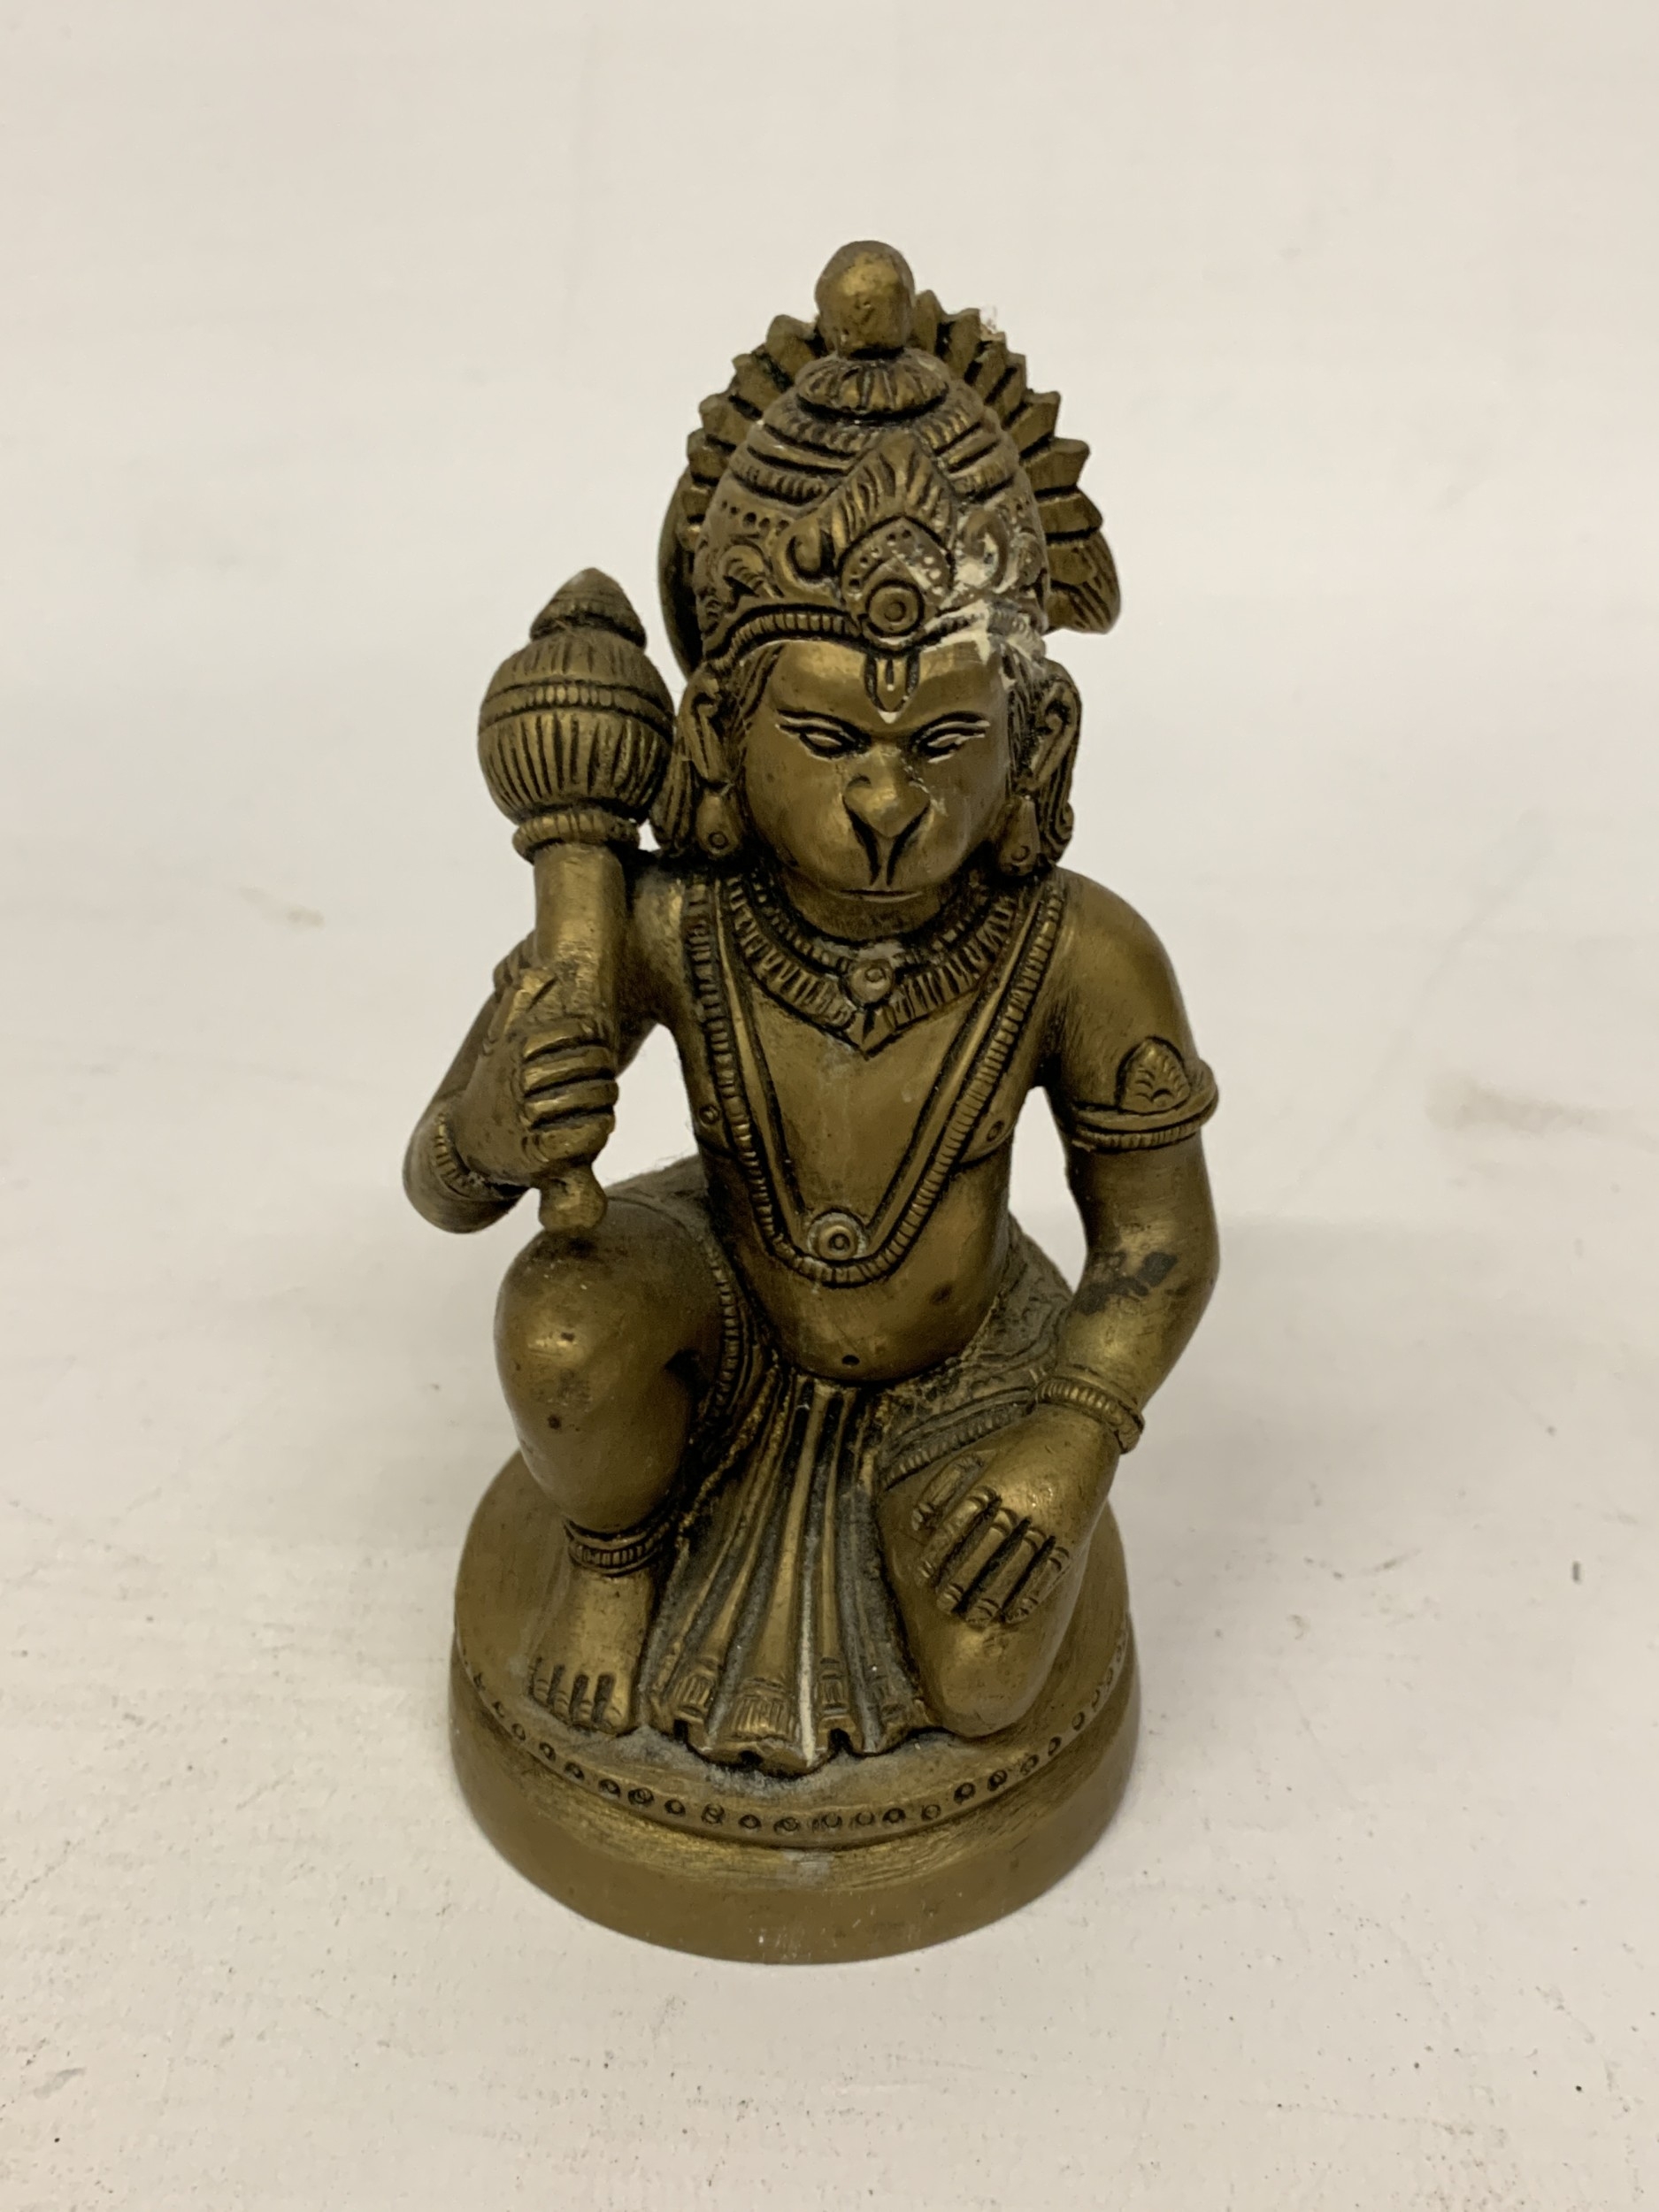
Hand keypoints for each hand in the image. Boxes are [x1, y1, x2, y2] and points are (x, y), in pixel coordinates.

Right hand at [448, 964, 618, 1190]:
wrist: (467, 1146)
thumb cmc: (495, 1088)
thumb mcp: (499, 1043)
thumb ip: (519, 1006)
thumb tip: (542, 970)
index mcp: (516, 1048)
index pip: (579, 1032)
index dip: (596, 1039)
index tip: (596, 1049)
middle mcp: (520, 1080)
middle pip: (594, 1063)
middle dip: (605, 1070)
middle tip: (604, 1078)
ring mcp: (529, 1118)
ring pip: (598, 1097)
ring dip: (605, 1100)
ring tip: (599, 1102)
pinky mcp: (541, 1155)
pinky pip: (593, 1131)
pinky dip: (601, 1128)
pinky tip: (594, 1126)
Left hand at [908, 1406, 1116, 1628]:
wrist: (1082, 1425)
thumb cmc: (1023, 1440)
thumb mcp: (980, 1451)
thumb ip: (944, 1483)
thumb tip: (916, 1523)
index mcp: (995, 1480)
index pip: (960, 1523)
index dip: (939, 1552)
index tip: (924, 1576)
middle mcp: (1022, 1501)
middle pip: (987, 1547)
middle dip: (962, 1579)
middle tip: (943, 1604)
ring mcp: (1051, 1518)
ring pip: (1018, 1564)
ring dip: (995, 1594)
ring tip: (975, 1616)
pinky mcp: (1074, 1532)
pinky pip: (1051, 1570)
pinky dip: (1032, 1594)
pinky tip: (1015, 1613)